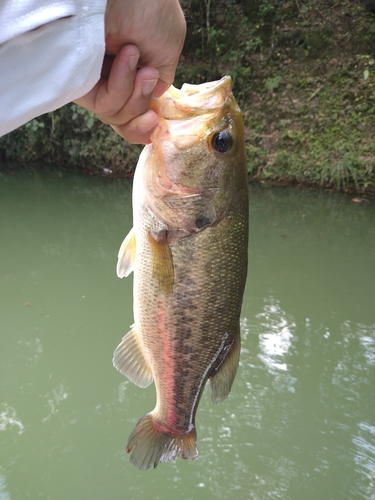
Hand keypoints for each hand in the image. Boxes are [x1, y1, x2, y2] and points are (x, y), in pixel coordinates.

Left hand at [74, 0, 185, 143]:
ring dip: (135, 93)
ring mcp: (97, 81)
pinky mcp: (81, 81)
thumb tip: (152, 104)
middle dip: (141, 111)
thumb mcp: (167, 52)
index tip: (154, 121)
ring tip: (138, 59)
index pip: (136, 114)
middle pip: (125, 122)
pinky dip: (120, 86)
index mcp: (134, 75)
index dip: (145, 127)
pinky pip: (104, 105)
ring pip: (116, 116)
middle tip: (148, 77)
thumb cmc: (153, 11)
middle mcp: (114, 80)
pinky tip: (127, 57)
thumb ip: (160, 84)